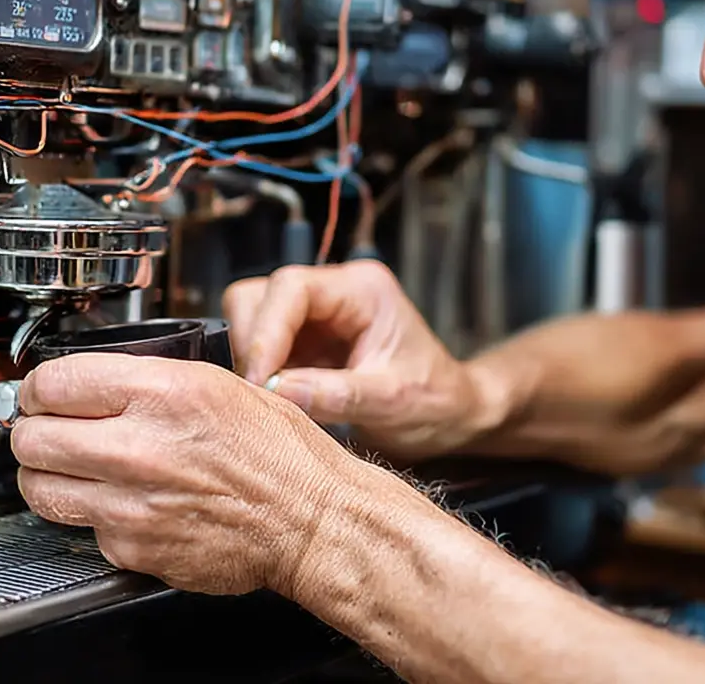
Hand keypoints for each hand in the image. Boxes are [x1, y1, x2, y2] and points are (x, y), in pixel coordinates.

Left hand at [10, 352, 360, 596]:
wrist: (311, 520)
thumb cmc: (280, 454)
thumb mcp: (220, 383)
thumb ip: (149, 378)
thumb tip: (93, 381)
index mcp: (164, 393)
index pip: (55, 382)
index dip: (38, 386)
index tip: (40, 392)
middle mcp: (141, 447)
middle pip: (33, 437)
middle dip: (32, 430)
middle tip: (44, 429)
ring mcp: (132, 503)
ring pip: (39, 488)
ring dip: (46, 475)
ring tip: (66, 467)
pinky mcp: (133, 548)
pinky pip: (81, 528)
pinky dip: (91, 515)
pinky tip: (121, 502)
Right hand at [222, 260, 492, 461]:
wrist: (452, 416)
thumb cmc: (436, 402)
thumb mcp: (392, 402)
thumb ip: (336, 394)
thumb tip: (275, 391)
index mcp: (361, 289)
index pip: (291, 288)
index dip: (267, 331)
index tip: (259, 379)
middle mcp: (333, 292)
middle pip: (260, 296)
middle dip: (253, 345)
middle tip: (260, 394)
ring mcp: (314, 316)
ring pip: (252, 320)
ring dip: (252, 360)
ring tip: (269, 400)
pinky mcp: (303, 343)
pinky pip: (261, 349)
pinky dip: (259, 375)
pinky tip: (274, 402)